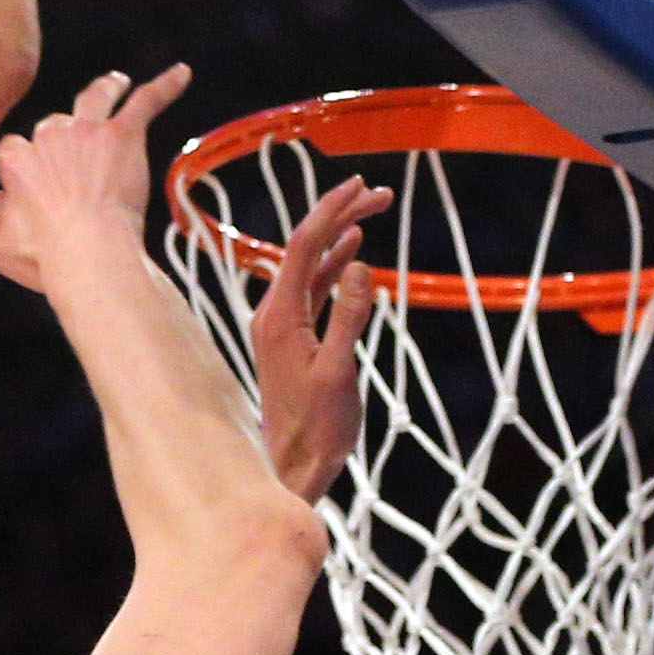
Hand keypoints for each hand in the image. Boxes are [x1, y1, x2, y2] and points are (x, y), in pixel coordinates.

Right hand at [0, 63, 191, 291]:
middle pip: (55, 124)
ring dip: (107, 88)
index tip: (37, 179)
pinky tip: (181, 75)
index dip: (27, 162)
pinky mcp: (122, 135)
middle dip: (64, 136)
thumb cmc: (48, 257)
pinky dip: (164, 87)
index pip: (16, 147)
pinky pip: (145, 102)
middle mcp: (50, 137)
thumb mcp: (1, 246)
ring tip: (117, 82)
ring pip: (96, 97)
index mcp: (17, 160)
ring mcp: (88, 131)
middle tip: (81, 158)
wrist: (90, 254)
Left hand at [248, 174, 386, 503]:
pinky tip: (353, 253)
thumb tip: (361, 265)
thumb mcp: (339, 372)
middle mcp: (272, 314)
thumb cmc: (316, 429)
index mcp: (278, 316)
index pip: (304, 245)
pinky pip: (311, 289)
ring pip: (310, 266)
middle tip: (381, 194)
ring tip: (373, 211)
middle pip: (305, 247)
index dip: (333, 210)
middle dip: (340, 215)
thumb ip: (349, 318)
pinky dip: (333, 266)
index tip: (363, 186)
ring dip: (340, 237)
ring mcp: (279, 326)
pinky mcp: (290, 339)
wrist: (292, 468)